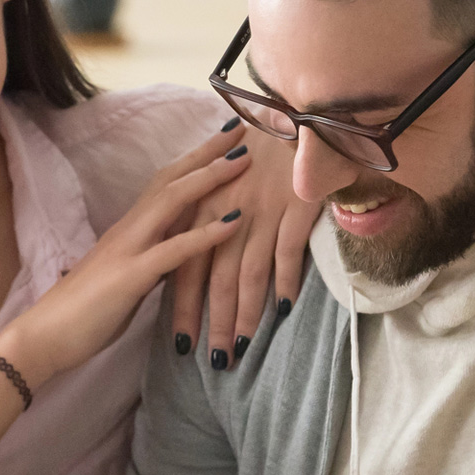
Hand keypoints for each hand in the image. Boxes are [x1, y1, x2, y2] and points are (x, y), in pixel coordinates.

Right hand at [0, 126, 251, 384]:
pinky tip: (236, 222)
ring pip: (172, 201)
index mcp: (128, 230)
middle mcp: (129, 230)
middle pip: (171, 178)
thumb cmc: (82, 314)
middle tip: (244, 128)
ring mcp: (128, 249)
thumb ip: (150, 262)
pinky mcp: (130, 277)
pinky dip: (207, 234)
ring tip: (245, 160)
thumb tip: (176, 257)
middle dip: (208, 152)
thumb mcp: (125, 280)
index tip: (225, 140)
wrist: (43, 337)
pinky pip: (174, 250)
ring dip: (210, 178)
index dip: (195, 159)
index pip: (164, 183)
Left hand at [169, 123, 319, 366]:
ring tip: (243, 348)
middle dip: (213, 323)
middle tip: (214, 362)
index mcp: (202, 209)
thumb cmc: (258, 152)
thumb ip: (209, 222)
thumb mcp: (221, 184)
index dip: (183, 307)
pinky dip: (286, 281)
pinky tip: (284, 310)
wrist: (293, 112)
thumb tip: (200, 264)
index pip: (186, 267)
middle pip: (215, 279)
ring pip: (248, 273)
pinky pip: (287, 251)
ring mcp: (260, 211)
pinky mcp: (293, 207)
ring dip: (245, 315)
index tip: (181, 344)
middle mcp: (226, 214)